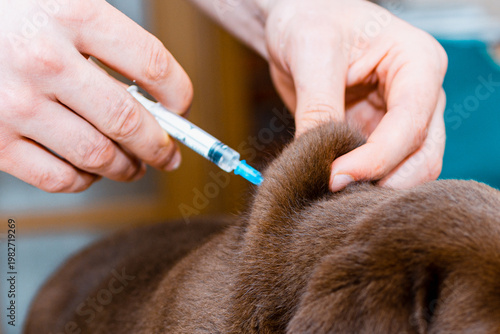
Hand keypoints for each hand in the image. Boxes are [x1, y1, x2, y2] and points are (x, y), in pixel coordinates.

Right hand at [0, 0, 191, 191]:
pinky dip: (84, 181)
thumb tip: (161, 99)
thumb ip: (111, 43)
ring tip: (136, 166)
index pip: (153, 65)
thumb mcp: (65, 3)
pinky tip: (90, 170)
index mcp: (72, 13)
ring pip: (98, 156)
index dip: (180, 95)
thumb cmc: (14, 12)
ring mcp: (15, 103)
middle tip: (170, 156)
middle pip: (128, 121)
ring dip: (128, 168)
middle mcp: (44, 60)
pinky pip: (58, 178)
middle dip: (161, 146)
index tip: (182, 111)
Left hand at [261, 0, 447, 190]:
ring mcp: (400, 119)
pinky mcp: (377, 135)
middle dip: (382, 180)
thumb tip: (320, 160)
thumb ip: (319, 105)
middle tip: (336, 192)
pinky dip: (360, 183)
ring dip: (374, 187)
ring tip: (333, 192)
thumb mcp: (312, 52)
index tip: (335, 177)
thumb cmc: (311, 18)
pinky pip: (379, 170)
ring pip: (406, 171)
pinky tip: (333, 186)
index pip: (410, 124)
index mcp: (417, 64)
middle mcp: (419, 95)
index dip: (376, 159)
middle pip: (421, 156)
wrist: (298, 23)